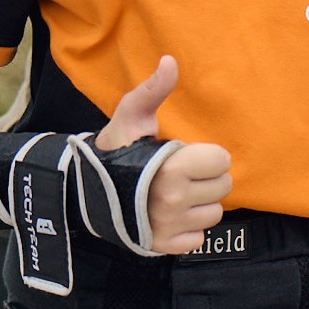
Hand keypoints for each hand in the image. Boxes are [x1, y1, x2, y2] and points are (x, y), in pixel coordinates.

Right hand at [96, 56, 230, 252]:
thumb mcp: (132, 115)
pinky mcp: (163, 246)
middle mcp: (172, 200)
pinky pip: (197, 239)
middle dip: (206, 178)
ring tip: (175, 194)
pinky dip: (188, 229)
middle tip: (180, 174)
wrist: (86, 190)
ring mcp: (168, 226)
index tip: (184, 154)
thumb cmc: (116, 149)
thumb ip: (155, 90)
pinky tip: (171, 216)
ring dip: (199, 204)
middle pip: (223, 188)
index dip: (206, 155)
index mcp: (172, 167)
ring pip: (213, 214)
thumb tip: (170, 61)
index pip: (222, 161)